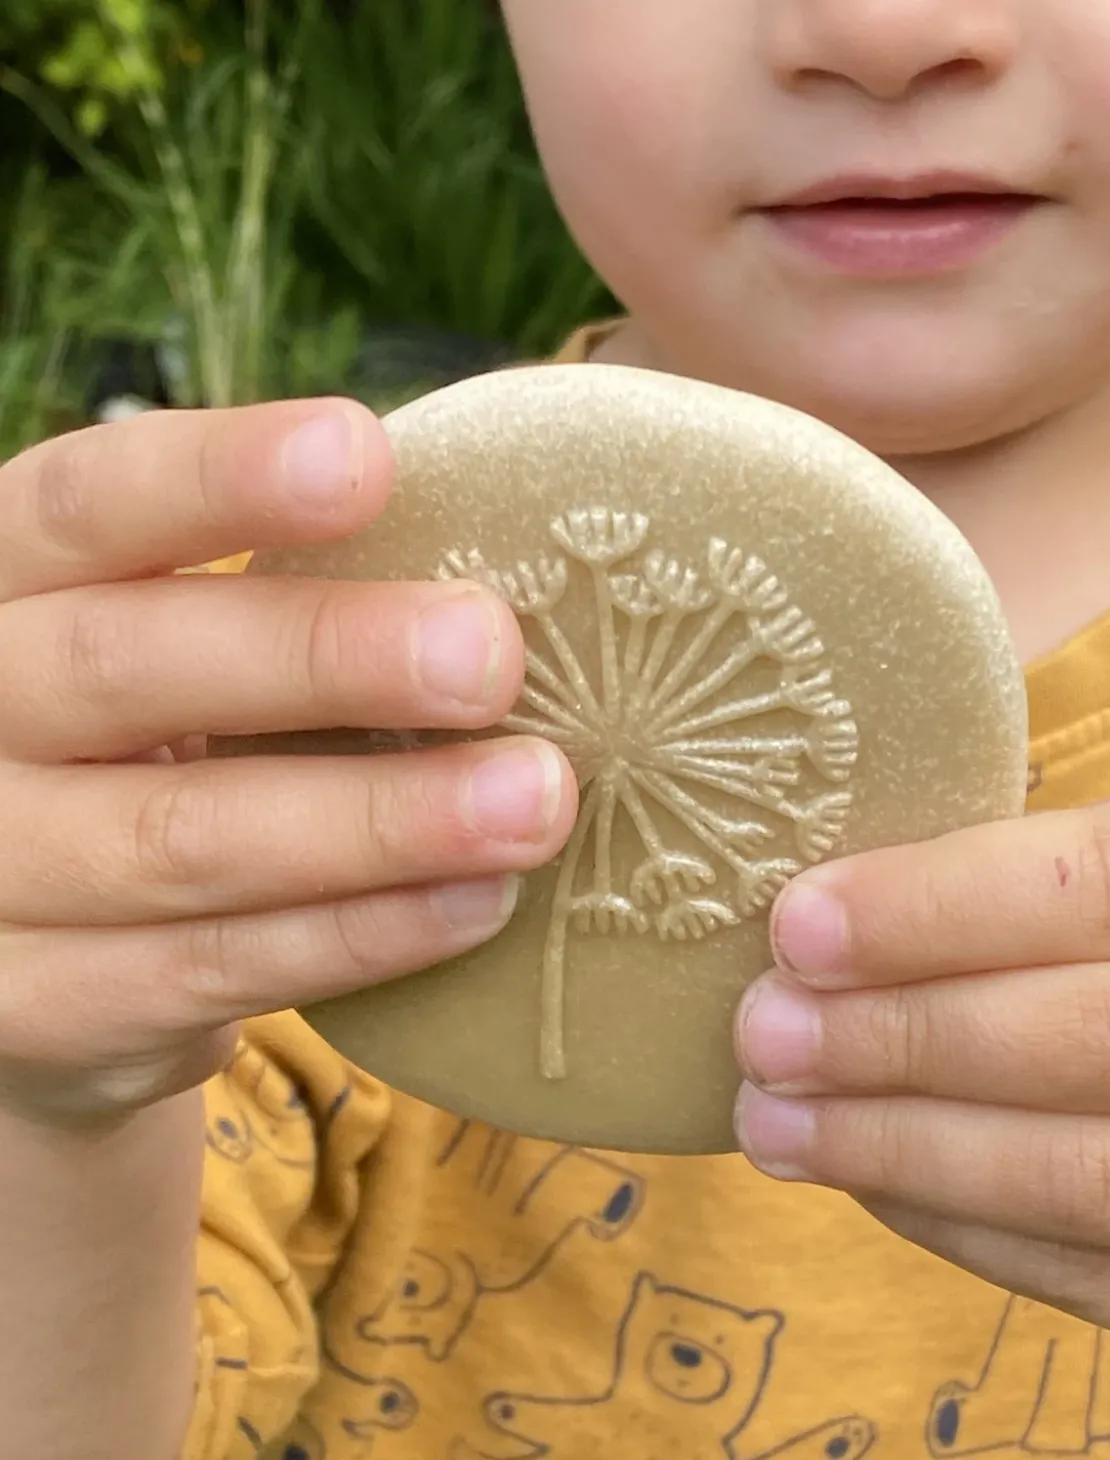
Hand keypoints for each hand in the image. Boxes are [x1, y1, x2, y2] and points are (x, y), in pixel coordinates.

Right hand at [0, 402, 577, 1123]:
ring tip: (534, 799)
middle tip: (491, 655)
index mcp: (1, 588)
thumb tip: (496, 580)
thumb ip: (267, 607)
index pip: (85, 505)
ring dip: (383, 820)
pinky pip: (211, 968)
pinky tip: (477, 900)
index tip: (365, 455)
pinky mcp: (35, 1005)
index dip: (218, 478)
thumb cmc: (140, 750)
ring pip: (183, 840)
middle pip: (127, 666)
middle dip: (325, 656)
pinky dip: (362, 935)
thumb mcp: (162, 653)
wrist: (24, 952)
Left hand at [734, 790, 1109, 1371]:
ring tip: (777, 1119)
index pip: (1106, 883)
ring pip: (1078, 1177)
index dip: (932, 909)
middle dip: (892, 1036)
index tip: (798, 926)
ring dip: (895, 1146)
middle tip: (764, 1030)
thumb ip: (1050, 878)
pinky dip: (954, 1226)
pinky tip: (870, 1179)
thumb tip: (833, 924)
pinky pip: (1092, 1277)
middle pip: (1086, 1038)